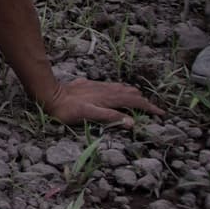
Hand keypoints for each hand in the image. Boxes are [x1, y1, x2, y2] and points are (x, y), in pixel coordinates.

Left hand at [40, 77, 163, 126]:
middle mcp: (105, 89)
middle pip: (130, 93)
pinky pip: (110, 87)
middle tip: (153, 110)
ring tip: (140, 100)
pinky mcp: (88, 85)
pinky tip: (115, 93)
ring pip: (120, 88)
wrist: (48, 94)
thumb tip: (132, 122)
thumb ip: (110, 117)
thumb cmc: (66, 109)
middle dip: (144, 101)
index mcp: (108, 97)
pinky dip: (120, 90)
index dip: (149, 107)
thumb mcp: (88, 115)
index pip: (134, 101)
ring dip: (133, 94)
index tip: (161, 114)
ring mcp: (97, 86)